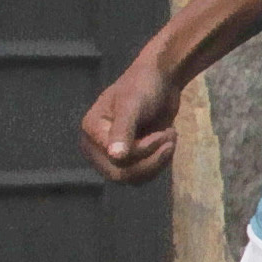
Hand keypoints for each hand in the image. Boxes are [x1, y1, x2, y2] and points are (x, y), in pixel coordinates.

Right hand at [77, 59, 182, 185]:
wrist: (161, 82)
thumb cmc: (144, 87)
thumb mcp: (133, 106)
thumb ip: (123, 130)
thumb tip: (115, 156)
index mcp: (90, 131)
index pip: (116, 159)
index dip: (144, 151)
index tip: (163, 134)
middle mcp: (96, 146)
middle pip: (122, 175)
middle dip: (152, 160)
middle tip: (171, 138)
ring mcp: (111, 154)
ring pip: (133, 179)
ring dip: (158, 161)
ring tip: (170, 136)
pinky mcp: (128, 158)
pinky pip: (143, 176)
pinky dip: (159, 163)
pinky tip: (168, 143)